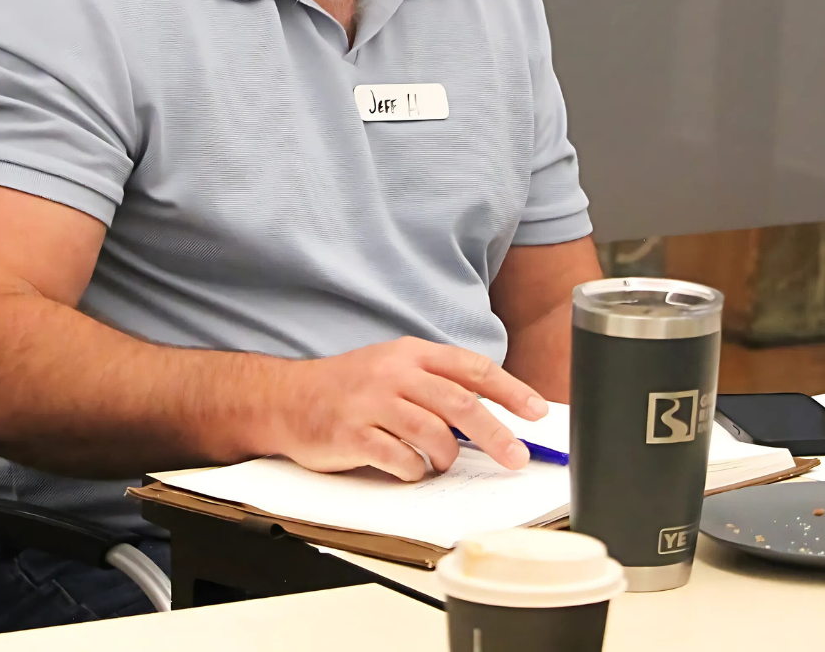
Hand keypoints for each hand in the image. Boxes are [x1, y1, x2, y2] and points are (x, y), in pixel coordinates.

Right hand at [267, 337, 546, 480]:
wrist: (287, 398)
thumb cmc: (349, 388)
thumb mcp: (395, 370)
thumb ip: (437, 385)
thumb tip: (490, 415)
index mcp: (411, 353)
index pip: (472, 368)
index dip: (510, 390)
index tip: (537, 411)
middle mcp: (394, 373)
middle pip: (460, 404)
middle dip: (496, 434)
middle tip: (517, 457)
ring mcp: (372, 403)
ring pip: (433, 434)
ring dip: (447, 456)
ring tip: (441, 462)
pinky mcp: (353, 434)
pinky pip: (400, 459)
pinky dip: (413, 470)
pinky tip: (408, 468)